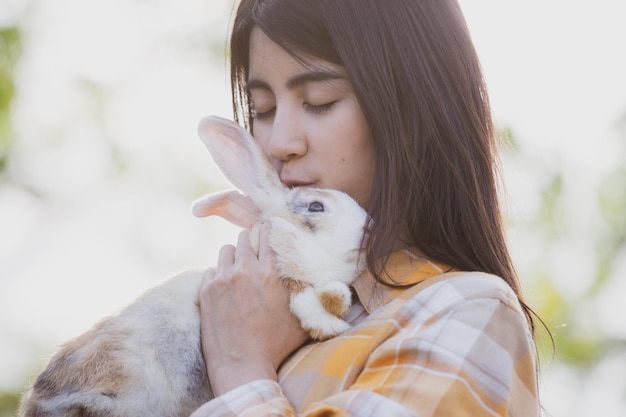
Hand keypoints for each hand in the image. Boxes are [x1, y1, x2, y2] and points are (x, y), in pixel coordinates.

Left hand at [198, 223, 308, 395]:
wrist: (242, 366)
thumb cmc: (276, 346)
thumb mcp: (301, 319)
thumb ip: (307, 296)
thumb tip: (321, 284)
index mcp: (270, 273)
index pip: (267, 235)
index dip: (269, 230)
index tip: (269, 230)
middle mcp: (245, 270)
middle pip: (244, 237)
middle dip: (250, 240)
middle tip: (254, 249)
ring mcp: (222, 279)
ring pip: (226, 250)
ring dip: (234, 256)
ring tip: (239, 268)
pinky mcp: (206, 291)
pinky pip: (211, 270)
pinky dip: (219, 274)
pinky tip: (226, 287)